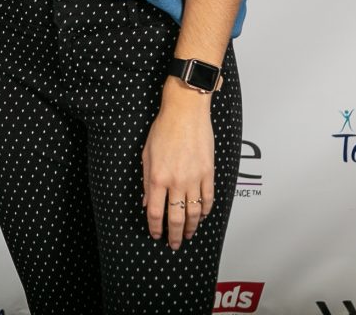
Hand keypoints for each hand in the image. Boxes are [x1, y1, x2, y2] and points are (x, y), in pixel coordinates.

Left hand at [141, 78, 214, 248]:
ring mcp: (195, 178)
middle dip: (174, 235)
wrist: (185, 111)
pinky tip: (203, 215)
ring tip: (189, 234)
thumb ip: (146, 180)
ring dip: (192, 227)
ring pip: (195, 212)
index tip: (155, 234)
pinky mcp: (209, 172)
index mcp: (158, 177)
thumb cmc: (163, 128)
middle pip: (176, 218)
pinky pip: (208, 198)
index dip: (155, 228)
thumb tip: (146, 202)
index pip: (155, 213)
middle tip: (174, 244)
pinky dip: (206, 210)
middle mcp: (176, 181)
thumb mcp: (146, 154)